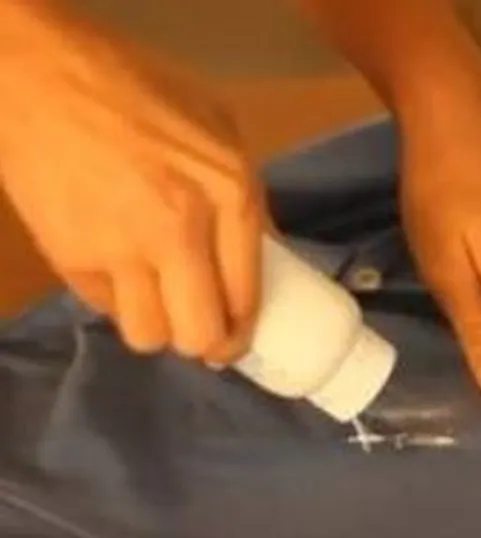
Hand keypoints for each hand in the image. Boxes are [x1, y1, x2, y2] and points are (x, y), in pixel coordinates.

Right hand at [0, 5, 261, 363]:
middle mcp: (182, 231)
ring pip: (148, 336)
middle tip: (201, 330)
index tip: (235, 338)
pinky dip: (116, 299)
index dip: (241, 332)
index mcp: (231, 195)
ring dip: (157, 326)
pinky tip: (118, 269)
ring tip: (159, 302)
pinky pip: (104, 308)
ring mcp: (122, 249)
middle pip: (199, 335)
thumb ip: (245, 195)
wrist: (42, 76)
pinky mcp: (71, 258)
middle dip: (204, 343)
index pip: (246, 298)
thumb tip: (263, 255)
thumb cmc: (138, 90)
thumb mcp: (220, 127)